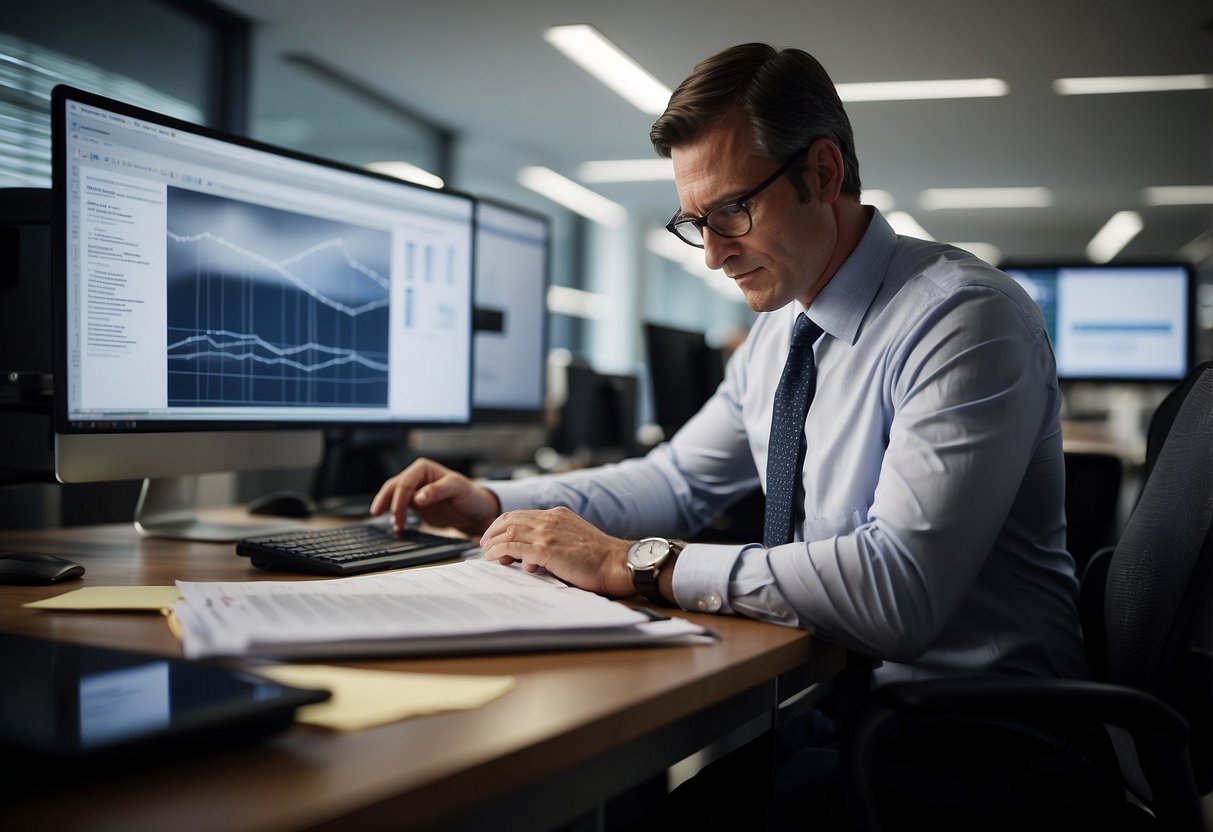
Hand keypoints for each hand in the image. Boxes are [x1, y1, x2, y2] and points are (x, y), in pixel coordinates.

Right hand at [370, 458, 500, 536]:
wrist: (476, 512)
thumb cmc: (470, 495)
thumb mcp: (458, 489)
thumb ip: (438, 490)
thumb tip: (418, 497)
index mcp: (424, 468)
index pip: (405, 482)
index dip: (398, 498)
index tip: (397, 514)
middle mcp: (416, 477)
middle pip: (393, 488)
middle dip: (386, 503)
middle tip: (384, 518)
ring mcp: (414, 491)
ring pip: (392, 497)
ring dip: (388, 510)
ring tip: (394, 526)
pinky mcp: (415, 505)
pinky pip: (399, 509)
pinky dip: (395, 517)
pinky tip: (397, 528)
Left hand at [479, 507, 634, 597]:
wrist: (615, 563)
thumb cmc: (600, 558)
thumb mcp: (575, 538)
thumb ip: (555, 539)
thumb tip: (534, 555)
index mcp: (558, 514)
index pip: (522, 514)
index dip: (504, 524)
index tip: (496, 535)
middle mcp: (550, 519)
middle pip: (510, 519)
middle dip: (493, 531)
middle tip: (485, 543)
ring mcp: (548, 533)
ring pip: (508, 531)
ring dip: (493, 542)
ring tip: (487, 553)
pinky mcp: (546, 550)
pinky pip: (512, 547)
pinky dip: (498, 551)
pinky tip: (493, 558)